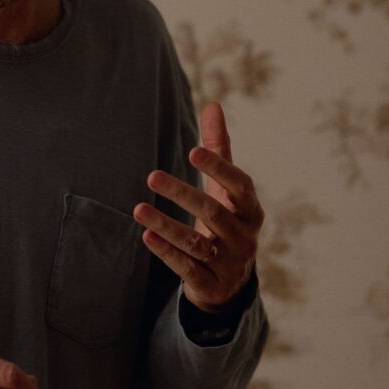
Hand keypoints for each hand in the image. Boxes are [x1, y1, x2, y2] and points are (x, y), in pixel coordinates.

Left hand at [133, 101, 263, 310]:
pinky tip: (146, 235)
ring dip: (167, 226)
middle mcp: (244, 237)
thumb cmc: (225, 219)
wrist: (230, 279)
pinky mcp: (211, 284)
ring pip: (198, 244)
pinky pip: (187, 268)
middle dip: (183, 194)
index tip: (192, 150)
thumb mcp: (225, 188)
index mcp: (251, 209)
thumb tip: (213, 104)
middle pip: (214, 214)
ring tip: (137, 209)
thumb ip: (219, 149)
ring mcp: (230, 263)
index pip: (240, 185)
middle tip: (151, 176)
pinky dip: (167, 252)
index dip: (219, 168)